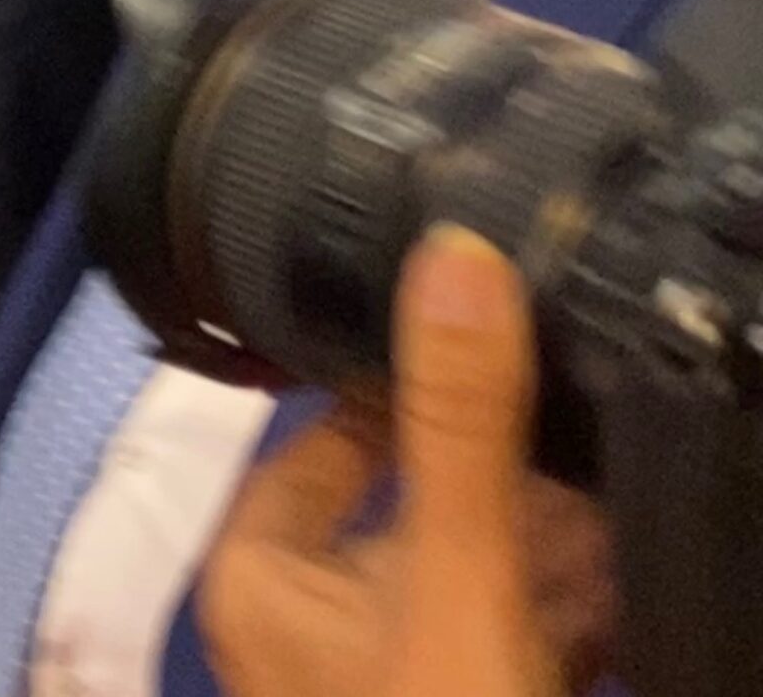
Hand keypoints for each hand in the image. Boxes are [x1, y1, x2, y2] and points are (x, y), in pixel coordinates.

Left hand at [199, 226, 615, 696]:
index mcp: (264, 571)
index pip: (331, 429)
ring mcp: (403, 678)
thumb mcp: (454, 586)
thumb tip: (452, 258)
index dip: (416, 378)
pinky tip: (650, 576)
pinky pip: (537, 636)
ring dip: (572, 536)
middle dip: (524, 466)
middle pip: (427, 496)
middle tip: (606, 394)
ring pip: (494, 568)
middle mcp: (319, 619)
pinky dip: (591, 610)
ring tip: (642, 486)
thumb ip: (459, 429)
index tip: (505, 314)